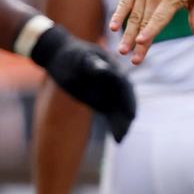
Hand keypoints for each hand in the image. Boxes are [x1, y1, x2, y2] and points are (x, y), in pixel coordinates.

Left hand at [31, 26, 135, 141]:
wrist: (63, 57)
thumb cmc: (71, 55)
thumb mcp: (79, 57)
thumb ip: (92, 64)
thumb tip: (103, 70)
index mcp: (114, 69)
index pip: (124, 86)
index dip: (128, 100)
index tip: (131, 114)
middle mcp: (116, 82)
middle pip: (125, 101)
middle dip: (126, 117)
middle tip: (125, 132)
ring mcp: (110, 92)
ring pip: (119, 110)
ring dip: (121, 124)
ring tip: (120, 139)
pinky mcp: (103, 101)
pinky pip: (112, 115)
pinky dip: (114, 126)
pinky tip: (117, 139)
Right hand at [110, 0, 193, 64]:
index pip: (159, 18)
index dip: (150, 31)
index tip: (142, 43)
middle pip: (144, 21)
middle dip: (138, 42)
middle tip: (133, 60)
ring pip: (133, 15)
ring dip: (127, 34)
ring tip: (122, 51)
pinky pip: (124, 1)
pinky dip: (118, 14)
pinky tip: (112, 27)